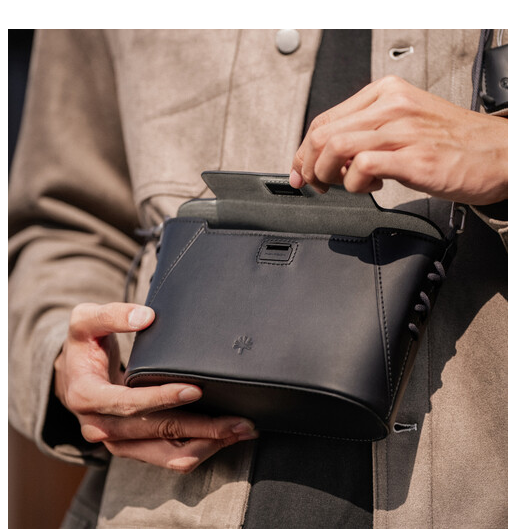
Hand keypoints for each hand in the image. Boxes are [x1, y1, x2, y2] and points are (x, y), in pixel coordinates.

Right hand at [54, 302, 257, 472]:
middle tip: (238, 420)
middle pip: (157, 432)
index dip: (161, 398)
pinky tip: (223, 437)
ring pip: (167, 454)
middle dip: (201, 428)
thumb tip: (145, 317)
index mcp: (88, 397)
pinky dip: (198, 449)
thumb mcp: (85, 321)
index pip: (128, 403)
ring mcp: (118, 442)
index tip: (195, 389)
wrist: (73, 375)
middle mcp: (101, 427)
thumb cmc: (84, 346)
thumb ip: (112, 315)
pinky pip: (167, 457)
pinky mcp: (134, 447)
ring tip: (239, 431)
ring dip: (206, 444)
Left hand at [290, 75, 507, 204]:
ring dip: (327, 174)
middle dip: (308, 164)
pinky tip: (369, 187)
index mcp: (386, 93)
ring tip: (342, 185)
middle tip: (314, 184)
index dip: (304, 149)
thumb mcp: (405, 124)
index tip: (301, 169)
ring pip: (335, 146)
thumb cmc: (453, 143)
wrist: (500, 154)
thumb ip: (368, 133)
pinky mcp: (413, 157)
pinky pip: (361, 166)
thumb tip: (331, 156)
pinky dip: (353, 184)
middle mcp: (391, 106)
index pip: (325, 118)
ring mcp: (402, 130)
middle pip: (322, 132)